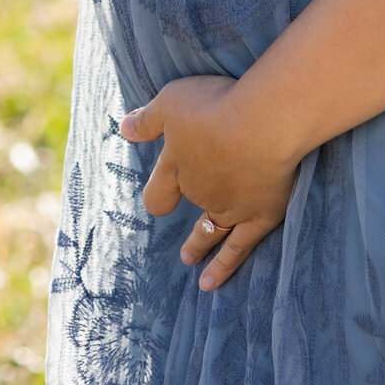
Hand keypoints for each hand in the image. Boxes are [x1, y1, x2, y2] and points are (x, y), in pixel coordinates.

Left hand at [119, 76, 297, 287]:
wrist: (262, 123)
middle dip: (187, 209)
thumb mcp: (171, 101)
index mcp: (176, 165)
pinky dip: (224, 266)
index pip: (158, 191)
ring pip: (208, 233)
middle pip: (188, 206)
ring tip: (189, 258)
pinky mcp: (259, 215)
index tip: (160, 201)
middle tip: (181, 221)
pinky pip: (238, 248)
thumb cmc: (216, 106)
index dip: (159, 194)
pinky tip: (210, 283)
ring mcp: (228, 207)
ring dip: (197, 246)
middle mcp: (199, 190)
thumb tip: (122, 128)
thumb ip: (147, 120)